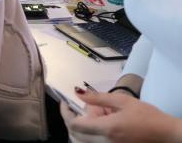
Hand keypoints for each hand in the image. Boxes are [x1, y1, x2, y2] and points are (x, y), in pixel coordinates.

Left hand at [61, 91, 181, 142]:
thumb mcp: (123, 101)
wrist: (166, 135)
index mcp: (107, 129)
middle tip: (89, 107)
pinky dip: (92, 134)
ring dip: (84, 127)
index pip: (74, 125)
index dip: (65, 113)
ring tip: (101, 114)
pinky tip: (105, 123)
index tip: (64, 103)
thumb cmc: (148, 116)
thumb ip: (98, 98)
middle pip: (75, 135)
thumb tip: (78, 93)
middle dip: (75, 119)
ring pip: (83, 141)